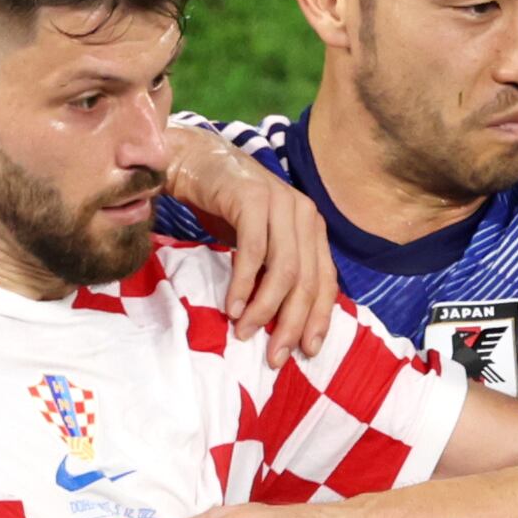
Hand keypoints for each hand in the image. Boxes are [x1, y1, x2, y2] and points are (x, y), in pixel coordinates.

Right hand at [161, 129, 339, 357]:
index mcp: (312, 227)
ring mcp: (280, 202)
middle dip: (292, 323)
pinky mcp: (252, 197)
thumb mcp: (260, 244)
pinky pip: (254, 250)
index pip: (325, 280)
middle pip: (306, 280)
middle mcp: (304, 213)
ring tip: (245, 332)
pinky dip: (243, 283)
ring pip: (284, 269)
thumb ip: (276, 273)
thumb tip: (285, 324)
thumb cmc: (226, 209)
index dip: (319, 318)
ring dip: (264, 307)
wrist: (193, 161)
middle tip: (275, 355)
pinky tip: (233, 306)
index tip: (307, 351)